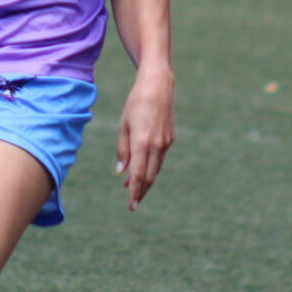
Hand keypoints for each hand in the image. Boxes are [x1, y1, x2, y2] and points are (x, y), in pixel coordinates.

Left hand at [113, 69, 174, 209]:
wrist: (158, 86)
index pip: (138, 175)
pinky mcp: (170, 138)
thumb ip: (122, 150)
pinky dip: (151, 166)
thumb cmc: (135, 103)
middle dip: (141, 191)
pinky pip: (160, 158)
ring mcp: (165, 143)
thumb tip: (121, 171)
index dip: (134, 191)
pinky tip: (144, 167)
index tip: (131, 205)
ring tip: (132, 186)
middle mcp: (156, 145)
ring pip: (156, 169)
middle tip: (133, 203)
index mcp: (142, 143)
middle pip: (149, 176)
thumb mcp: (123, 125)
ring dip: (145, 179)